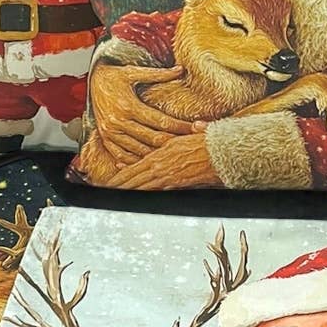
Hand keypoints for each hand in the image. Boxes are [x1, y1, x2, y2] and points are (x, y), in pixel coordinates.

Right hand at [87, 62, 198, 168]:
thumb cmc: (114, 75)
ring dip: (157, 154)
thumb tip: (180, 69)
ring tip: (175, 154)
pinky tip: (150, 161)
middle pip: (152, 139)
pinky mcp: (105, 138)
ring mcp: (110, 132)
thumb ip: (158, 74)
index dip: (180, 127)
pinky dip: (136, 160)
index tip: (195, 128)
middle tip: (191, 143)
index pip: (160, 121)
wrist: (92, 80)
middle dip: (174, 141)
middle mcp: (118, 122)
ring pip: (139, 151)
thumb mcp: (133, 72)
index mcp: (128, 106)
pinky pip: (122, 156)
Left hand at [102, 132, 219, 189]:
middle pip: (133, 176)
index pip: (137, 164)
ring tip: (111, 198)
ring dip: (124, 191)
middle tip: (103, 191)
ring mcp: (167, 174)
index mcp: (163, 150)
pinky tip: (133, 201)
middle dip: (117, 185)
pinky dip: (141, 195)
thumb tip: (198, 125)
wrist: (223, 150)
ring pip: (139, 185)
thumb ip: (196, 130)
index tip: (112, 178)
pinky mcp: (175, 184)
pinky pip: (153, 191)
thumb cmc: (214, 142)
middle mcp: (161, 162)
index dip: (122, 172)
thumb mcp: (201, 133)